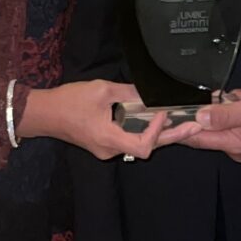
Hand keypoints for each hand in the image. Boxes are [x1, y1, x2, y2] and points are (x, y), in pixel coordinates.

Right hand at [17, 81, 167, 159]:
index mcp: (110, 139)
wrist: (45, 113)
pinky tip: (156, 119)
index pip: (143, 146)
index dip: (157, 131)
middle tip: (195, 126)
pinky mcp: (104, 144)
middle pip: (147, 148)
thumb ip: (129, 92)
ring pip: (139, 144)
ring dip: (160, 133)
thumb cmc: (70, 101)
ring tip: (182, 122)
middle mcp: (110, 150)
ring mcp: (107, 150)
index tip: (163, 111)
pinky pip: (129, 139)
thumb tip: (151, 92)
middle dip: (172, 136)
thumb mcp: (102, 90)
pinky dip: (144, 130)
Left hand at [178, 89, 240, 161]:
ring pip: (226, 120)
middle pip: (211, 125)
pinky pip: (238, 121)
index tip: (166, 115)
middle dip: (217, 106)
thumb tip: (199, 116)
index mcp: (231, 144)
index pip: (196, 138)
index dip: (180, 127)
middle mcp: (234, 148)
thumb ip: (225, 114)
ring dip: (233, 104)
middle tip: (234, 96)